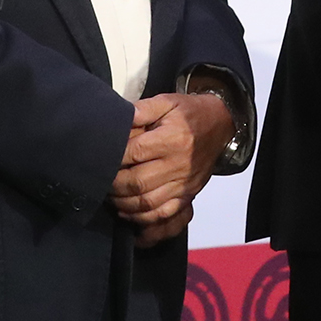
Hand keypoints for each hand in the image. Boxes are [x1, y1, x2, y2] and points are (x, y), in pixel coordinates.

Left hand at [112, 91, 235, 244]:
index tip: (100, 157)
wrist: (221, 125)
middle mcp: (179, 164)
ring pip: (148, 203)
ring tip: (110, 196)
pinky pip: (164, 215)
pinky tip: (127, 212)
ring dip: (123, 204)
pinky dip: (142, 219)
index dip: (113, 157)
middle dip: (113, 185)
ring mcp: (184, 184)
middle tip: (100, 179)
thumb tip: (120, 116)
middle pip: (138, 183)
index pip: (135, 152)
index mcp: (172, 138)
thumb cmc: (189, 113)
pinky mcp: (188, 196)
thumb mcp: (167, 101)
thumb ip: (142, 108)